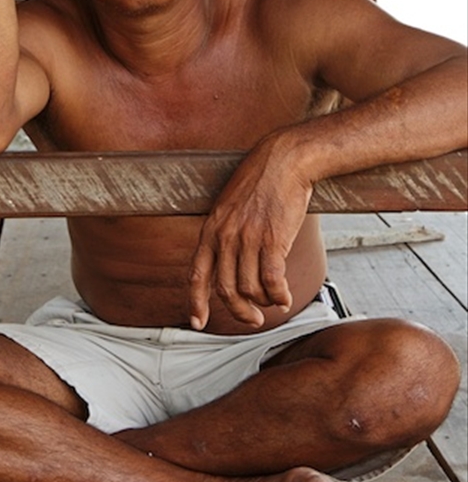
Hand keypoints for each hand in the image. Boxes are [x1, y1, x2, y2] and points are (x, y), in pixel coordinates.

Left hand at [188, 134, 312, 328]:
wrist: (284, 159)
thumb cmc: (261, 180)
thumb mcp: (230, 206)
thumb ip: (225, 233)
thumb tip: (230, 262)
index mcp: (211, 230)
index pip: (197, 275)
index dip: (196, 303)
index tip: (198, 322)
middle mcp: (225, 237)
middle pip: (226, 291)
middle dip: (240, 312)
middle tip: (253, 319)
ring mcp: (248, 239)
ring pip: (250, 290)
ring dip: (264, 303)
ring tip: (274, 302)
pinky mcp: (272, 240)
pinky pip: (272, 281)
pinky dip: (279, 295)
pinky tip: (285, 297)